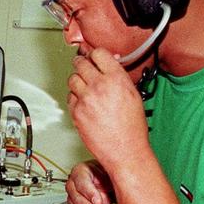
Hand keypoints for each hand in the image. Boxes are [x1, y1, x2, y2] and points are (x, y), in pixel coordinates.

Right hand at [65, 161, 114, 203]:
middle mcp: (73, 186)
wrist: (109, 180)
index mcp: (79, 172)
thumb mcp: (110, 172)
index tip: (99, 202)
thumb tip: (103, 198)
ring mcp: (73, 201)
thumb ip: (106, 181)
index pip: (81, 184)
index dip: (90, 194)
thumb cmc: (108, 174)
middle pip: (77, 201)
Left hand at [67, 48, 149, 172]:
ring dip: (77, 80)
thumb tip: (110, 63)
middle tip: (84, 66)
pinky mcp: (76, 112)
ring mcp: (85, 99)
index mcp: (116, 79)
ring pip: (72, 78)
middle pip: (81, 63)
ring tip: (84, 86)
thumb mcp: (133, 94)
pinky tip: (83, 101)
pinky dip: (74, 97)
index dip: (95, 54)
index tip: (93, 56)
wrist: (124, 149)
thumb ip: (119, 76)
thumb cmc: (132, 127)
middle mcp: (99, 86)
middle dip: (82, 64)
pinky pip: (69, 97)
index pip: (98, 53)